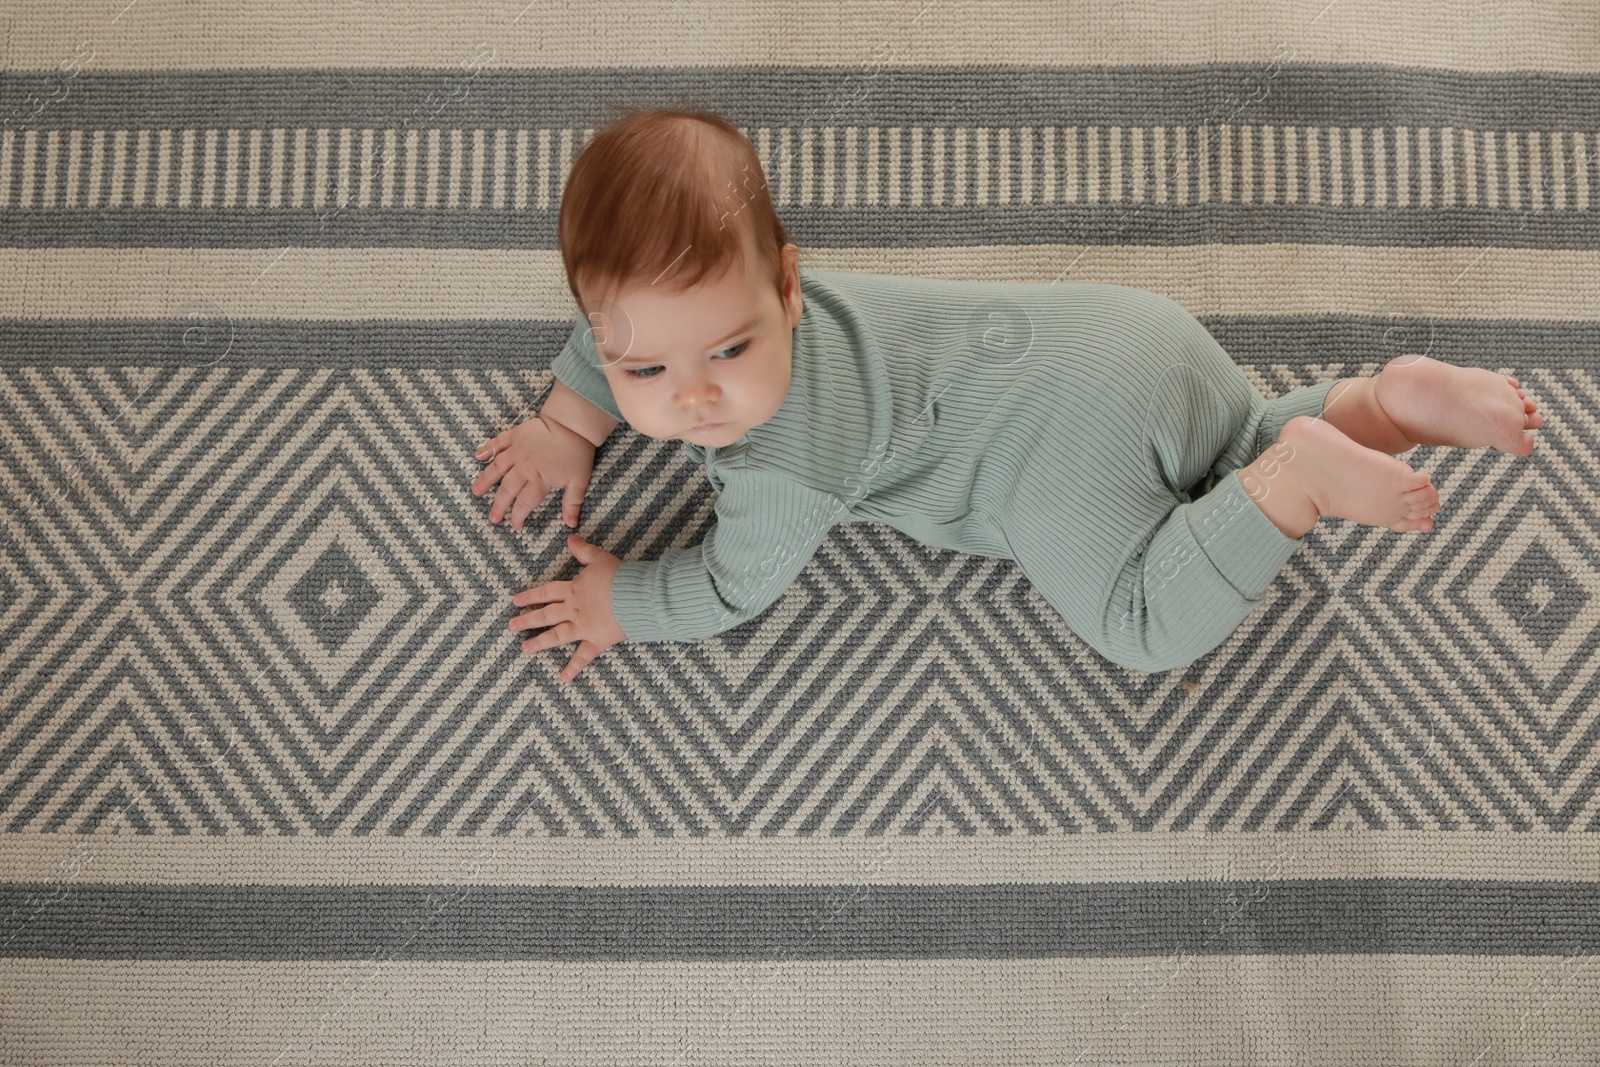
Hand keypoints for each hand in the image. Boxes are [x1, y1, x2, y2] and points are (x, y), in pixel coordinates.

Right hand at [473, 414, 595, 530]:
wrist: (572, 424)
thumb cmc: (577, 453)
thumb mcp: (579, 481)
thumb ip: (572, 503)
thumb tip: (571, 524)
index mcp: (539, 480)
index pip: (525, 503)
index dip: (518, 516)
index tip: (515, 526)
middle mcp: (524, 468)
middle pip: (507, 490)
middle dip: (499, 506)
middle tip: (492, 518)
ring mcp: (517, 451)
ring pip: (497, 468)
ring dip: (485, 480)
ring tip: (476, 491)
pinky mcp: (515, 436)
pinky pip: (498, 443)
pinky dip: (487, 449)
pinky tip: (478, 456)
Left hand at [510, 533, 625, 681]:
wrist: (635, 596)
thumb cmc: (619, 576)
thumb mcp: (600, 558)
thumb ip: (583, 550)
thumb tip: (570, 537)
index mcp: (573, 590)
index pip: (546, 592)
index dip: (530, 596)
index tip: (515, 601)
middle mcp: (573, 609)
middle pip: (545, 615)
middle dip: (527, 620)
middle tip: (511, 626)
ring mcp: (583, 627)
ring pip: (556, 636)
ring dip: (539, 643)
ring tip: (524, 649)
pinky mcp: (597, 640)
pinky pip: (583, 656)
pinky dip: (574, 668)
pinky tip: (562, 678)